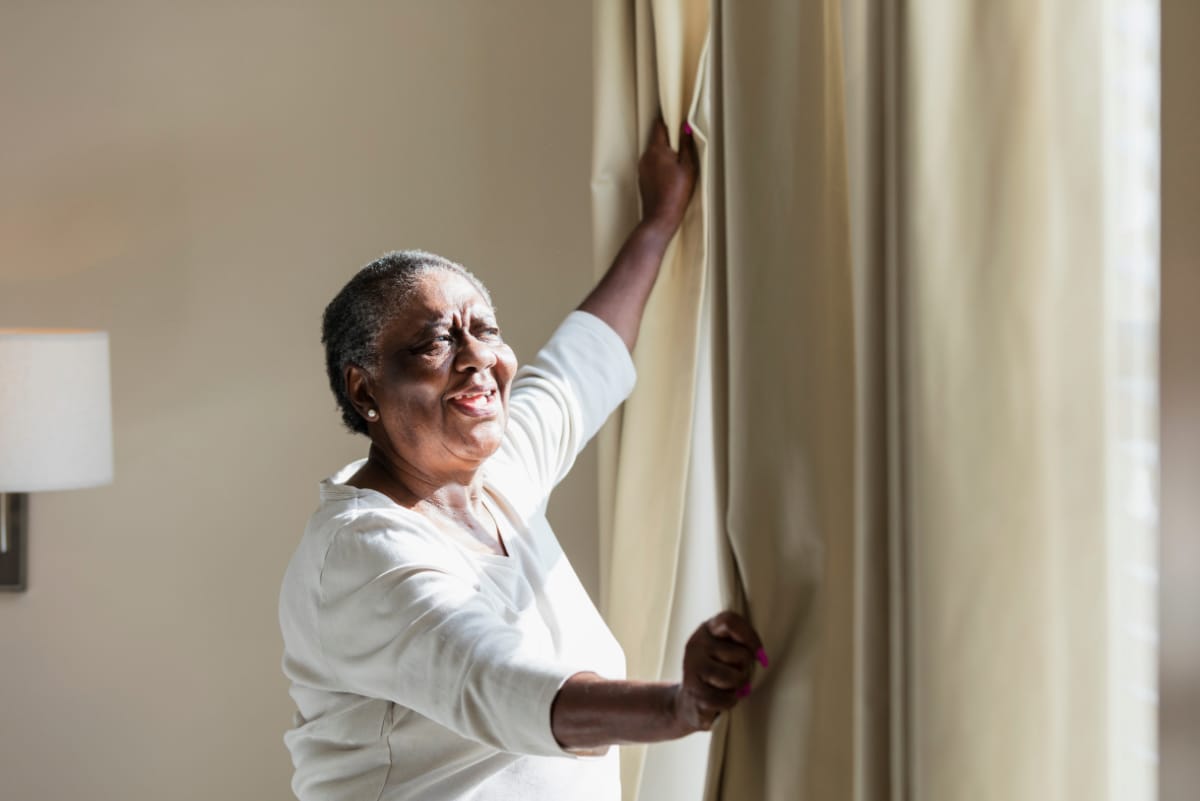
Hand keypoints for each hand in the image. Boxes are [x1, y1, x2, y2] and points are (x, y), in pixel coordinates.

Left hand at [638, 116, 698, 234]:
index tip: (675, 121)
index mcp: (657, 150)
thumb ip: (686, 145)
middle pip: (656, 140)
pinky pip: (651, 164)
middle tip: (682, 148)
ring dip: (664, 154)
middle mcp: (646, 156)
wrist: (661, 216)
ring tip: (677, 166)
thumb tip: (685, 128)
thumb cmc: (676, 193)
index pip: (659, 126)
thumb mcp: (688, 167)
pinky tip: (669, 176)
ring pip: (653, 153)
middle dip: (668, 141)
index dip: (667, 122)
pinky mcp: (642, 177)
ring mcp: (642, 167)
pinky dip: (659, 165)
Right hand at [672, 611, 765, 732]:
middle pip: (742, 654)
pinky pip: (727, 699)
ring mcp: (692, 668)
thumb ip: (740, 643)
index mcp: (706, 630)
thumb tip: (761, 656)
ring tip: (727, 686)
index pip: (730, 621)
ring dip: (738, 687)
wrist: (689, 702)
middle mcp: (696, 645)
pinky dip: (729, 702)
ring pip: (735, 678)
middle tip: (734, 673)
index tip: (758, 653)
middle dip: (746, 669)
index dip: (750, 637)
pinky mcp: (694, 693)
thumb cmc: (717, 672)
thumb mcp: (725, 649)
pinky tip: (719, 699)